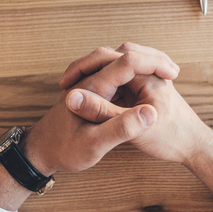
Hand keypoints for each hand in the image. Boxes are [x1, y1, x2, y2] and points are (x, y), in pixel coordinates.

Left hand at [21, 44, 179, 174]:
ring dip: (141, 66)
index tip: (173, 74)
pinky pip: (114, 77)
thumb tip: (148, 114)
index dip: (153, 64)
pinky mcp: (91, 94)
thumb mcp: (93, 144)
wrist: (39, 153)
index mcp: (93, 88)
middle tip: (171, 70)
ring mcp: (90, 86)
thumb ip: (120, 128)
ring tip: (164, 74)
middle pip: (122, 55)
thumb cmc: (63, 151)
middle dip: (149, 59)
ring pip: (118, 64)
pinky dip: (132, 77)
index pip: (127, 62)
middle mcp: (90, 81)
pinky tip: (144, 87)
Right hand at [64, 43, 212, 204]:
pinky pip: (123, 81)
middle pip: (114, 58)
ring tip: (77, 89)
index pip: (110, 58)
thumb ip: (102, 111)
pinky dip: (108, 86)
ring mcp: (148, 80)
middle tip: (70, 80)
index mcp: (147, 76)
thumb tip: (74, 98)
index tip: (66, 82)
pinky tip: (95, 99)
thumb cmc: (172, 138)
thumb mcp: (131, 129)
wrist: (194, 146)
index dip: (84, 67)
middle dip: (90, 66)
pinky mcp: (146, 90)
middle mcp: (149, 73)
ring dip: (99, 75)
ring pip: (118, 69)